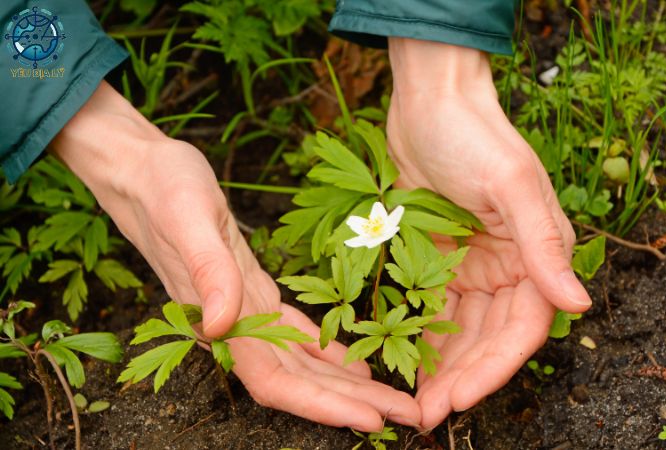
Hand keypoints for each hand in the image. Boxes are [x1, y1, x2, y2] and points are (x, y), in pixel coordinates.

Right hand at [50, 81, 420, 430]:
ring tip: (392, 397)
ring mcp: (244, 309)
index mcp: (220, 318)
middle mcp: (234, 324)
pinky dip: (326, 351)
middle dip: (351, 403)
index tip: (370, 419)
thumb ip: (207, 274)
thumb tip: (218, 327)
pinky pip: (296, 333)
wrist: (143, 171)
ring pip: (302, 363)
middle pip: (299, 382)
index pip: (276, 382)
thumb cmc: (164, 190)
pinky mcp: (252, 288)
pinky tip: (354, 361)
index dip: (321, 405)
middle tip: (408, 416)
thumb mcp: (188, 220)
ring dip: (346, 384)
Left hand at [386, 38, 591, 427]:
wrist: (431, 101)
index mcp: (538, 253)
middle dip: (462, 378)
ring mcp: (473, 265)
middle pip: (489, 339)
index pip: (523, 327)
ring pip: (462, 332)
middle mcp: (510, 266)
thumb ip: (542, 246)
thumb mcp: (511, 184)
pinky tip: (404, 363)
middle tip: (427, 415)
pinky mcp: (439, 258)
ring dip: (442, 367)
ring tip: (414, 403)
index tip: (459, 400)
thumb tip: (579, 305)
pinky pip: (433, 308)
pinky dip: (423, 337)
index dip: (495, 369)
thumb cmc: (476, 134)